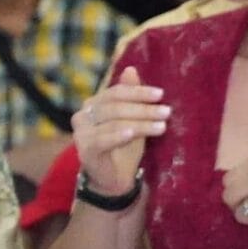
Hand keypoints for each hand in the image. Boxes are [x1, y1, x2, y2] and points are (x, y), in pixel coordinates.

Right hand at [73, 66, 168, 196]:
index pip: (116, 92)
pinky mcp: (84, 150)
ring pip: (113, 122)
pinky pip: (102, 140)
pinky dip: (117, 136)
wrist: (114, 179)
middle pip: (115, 106)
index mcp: (93, 104)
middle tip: (166, 112)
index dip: (138, 92)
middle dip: (143, 109)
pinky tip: (131, 134)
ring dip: (140, 123)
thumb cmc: (123, 147)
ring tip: (162, 126)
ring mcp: (81, 133)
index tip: (161, 94)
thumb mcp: (133, 120)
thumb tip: (131, 69)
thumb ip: (131, 97)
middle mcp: (83, 116)